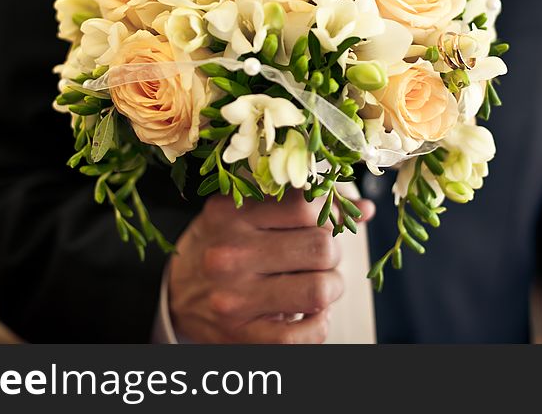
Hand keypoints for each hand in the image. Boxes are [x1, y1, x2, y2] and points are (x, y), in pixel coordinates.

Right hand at [167, 190, 375, 343]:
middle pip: (322, 247)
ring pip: (321, 290)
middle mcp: (229, 255)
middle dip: (332, 254)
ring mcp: (234, 298)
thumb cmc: (223, 245)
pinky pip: (308, 333)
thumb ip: (303, 207)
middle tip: (320, 259)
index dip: (328, 215)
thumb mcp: (249, 214)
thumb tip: (366, 209)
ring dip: (331, 288)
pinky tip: (308, 314)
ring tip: (319, 285)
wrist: (176, 295)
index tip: (323, 224)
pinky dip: (320, 324)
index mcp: (230, 214)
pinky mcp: (242, 336)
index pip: (307, 206)